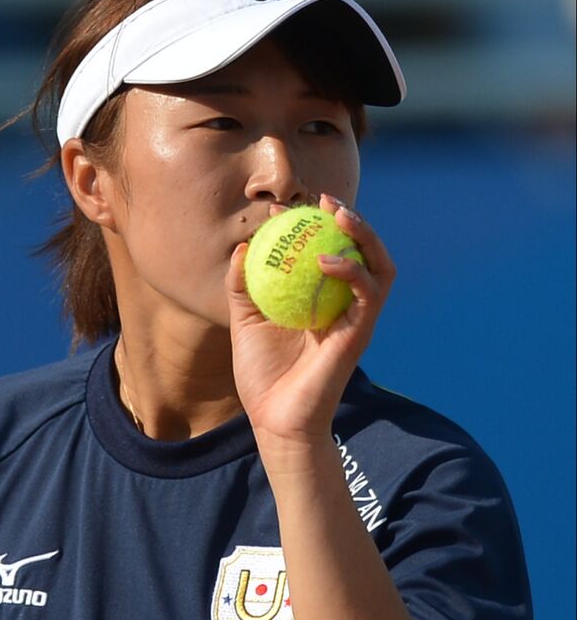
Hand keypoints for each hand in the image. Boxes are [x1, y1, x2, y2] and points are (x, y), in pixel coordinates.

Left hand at [225, 194, 394, 458]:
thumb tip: (240, 247)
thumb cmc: (261, 375)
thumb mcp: (244, 322)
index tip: (284, 207)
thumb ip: (242, 286)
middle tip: (325, 200)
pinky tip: (326, 259)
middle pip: (362, 251)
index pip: (327, 251)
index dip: (311, 225)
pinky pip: (368, 294)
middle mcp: (344, 305)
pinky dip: (352, 271)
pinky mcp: (361, 334)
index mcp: (321, 299)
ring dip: (365, 236)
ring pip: (378, 266)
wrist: (275, 419)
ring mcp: (356, 318)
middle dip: (351, 219)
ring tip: (341, 215)